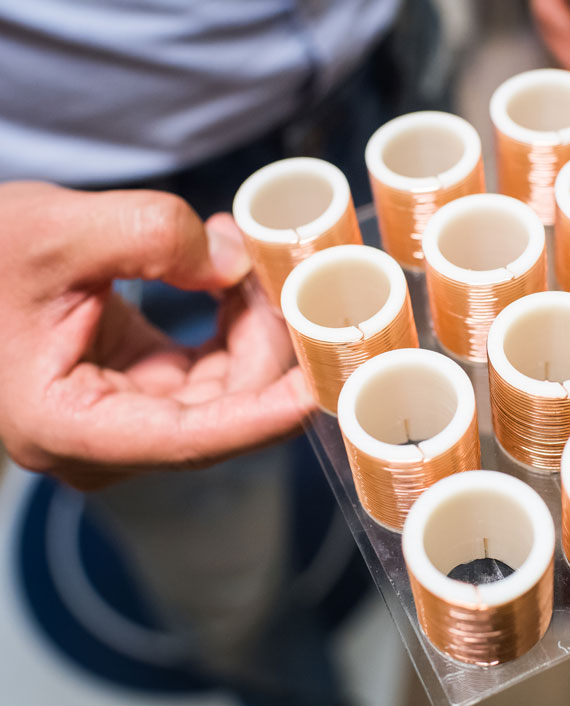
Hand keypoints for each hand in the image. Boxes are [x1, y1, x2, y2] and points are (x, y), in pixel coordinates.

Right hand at [0, 181, 315, 489]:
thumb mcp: (53, 229)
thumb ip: (150, 236)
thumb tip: (234, 262)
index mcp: (68, 427)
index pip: (193, 439)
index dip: (267, 415)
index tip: (324, 386)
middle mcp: (100, 439)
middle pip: (221, 409)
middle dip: (266, 341)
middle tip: (285, 272)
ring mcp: (119, 416)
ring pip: (221, 386)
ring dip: (249, 322)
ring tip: (247, 253)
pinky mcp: (132, 386)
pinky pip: (203, 364)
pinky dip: (225, 317)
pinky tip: (227, 267)